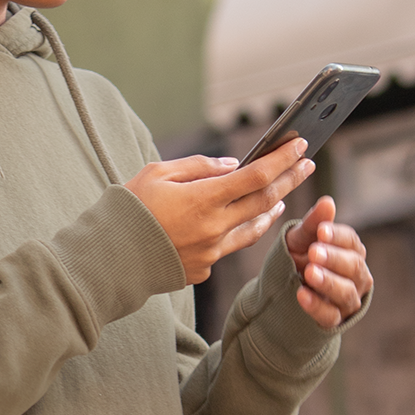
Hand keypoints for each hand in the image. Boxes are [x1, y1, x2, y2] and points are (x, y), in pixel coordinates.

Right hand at [125, 139, 315, 284]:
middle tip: (306, 165)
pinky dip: (238, 231)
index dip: (281, 160)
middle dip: (289, 179)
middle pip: (264, 200)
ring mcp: (211, 252)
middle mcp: (214, 227)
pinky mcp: (203, 268)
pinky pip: (228, 246)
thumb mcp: (157, 173)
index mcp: (203, 199)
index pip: (256, 175)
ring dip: (271, 209)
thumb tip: (232, 165)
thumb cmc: (128, 209)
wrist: (108, 257)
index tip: (299, 146)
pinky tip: (241, 222)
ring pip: (254, 228)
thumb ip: (198, 167)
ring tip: (283, 196)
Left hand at [284, 195, 371, 328]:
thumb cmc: (298, 258)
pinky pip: (330, 316)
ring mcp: (347, 300)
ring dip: (328, 282)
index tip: (321, 230)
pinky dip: (316, 306)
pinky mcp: (333, 320)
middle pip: (354, 267)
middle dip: (334, 258)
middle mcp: (357, 276)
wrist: (282, 292)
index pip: (352, 242)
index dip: (338, 237)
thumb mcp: (300, 239)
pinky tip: (301, 295)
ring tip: (309, 272)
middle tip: (314, 252)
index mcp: (351, 252)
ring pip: (346, 293)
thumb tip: (327, 202)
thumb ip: (313, 224)